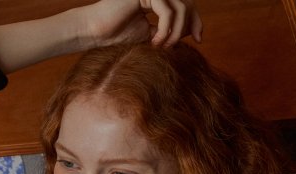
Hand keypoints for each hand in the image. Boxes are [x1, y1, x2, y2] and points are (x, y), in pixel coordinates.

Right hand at [84, 0, 201, 47]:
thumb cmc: (117, 36)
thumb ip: (167, 31)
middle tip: (178, 46)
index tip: (199, 39)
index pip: (185, 5)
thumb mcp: (149, 35)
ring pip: (180, 7)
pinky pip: (167, 11)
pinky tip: (155, 42)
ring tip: (164, 47)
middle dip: (190, 25)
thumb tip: (190, 34)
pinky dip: (165, 30)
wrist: (96, 33)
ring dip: (176, 31)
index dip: (196, 20)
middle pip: (187, 3)